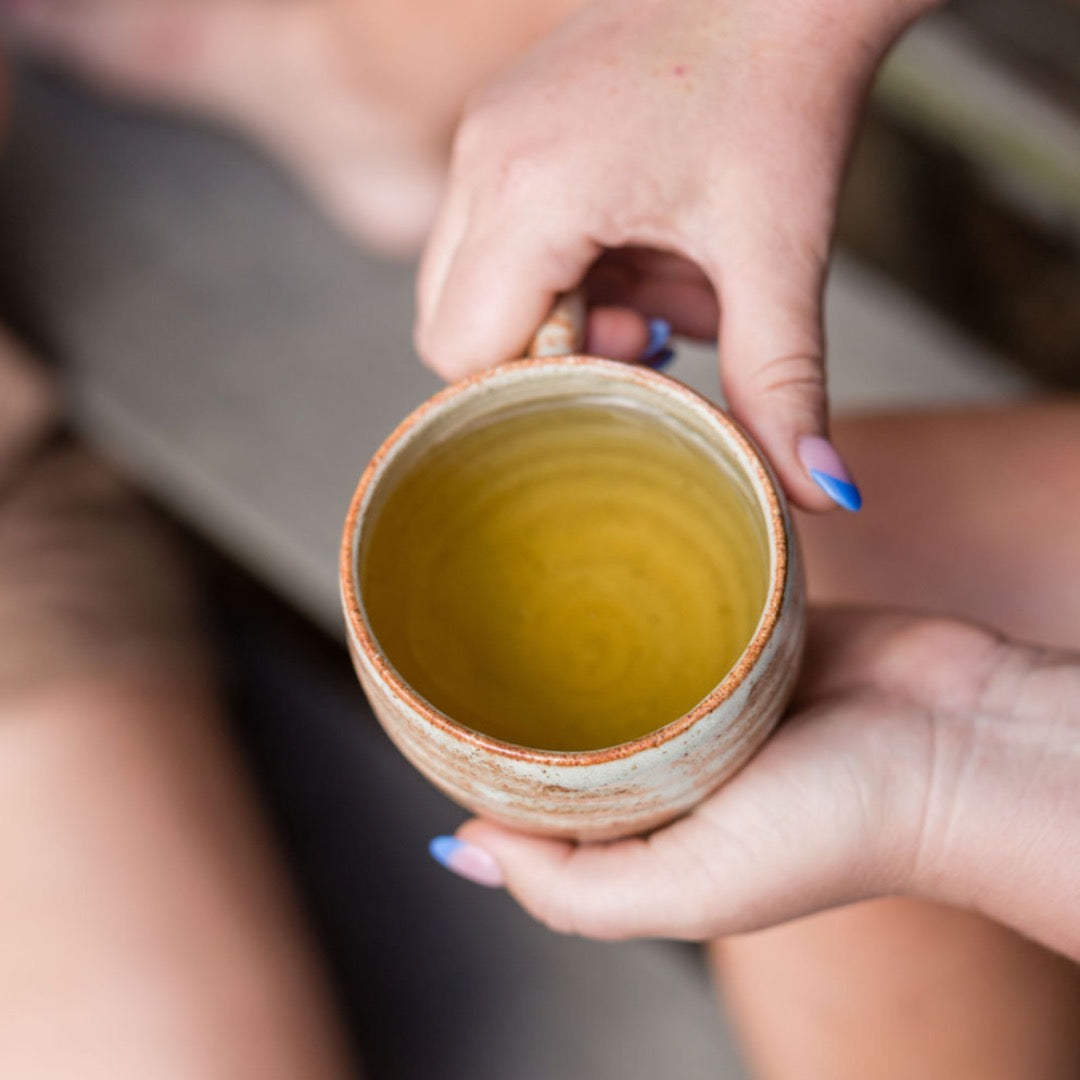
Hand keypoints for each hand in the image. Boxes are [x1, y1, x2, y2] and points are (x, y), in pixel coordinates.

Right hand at [416, 0, 931, 508]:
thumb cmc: (782, 84)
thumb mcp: (779, 251)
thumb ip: (784, 385)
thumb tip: (817, 495)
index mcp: (528, 191)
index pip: (462, 354)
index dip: (538, 388)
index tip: (626, 367)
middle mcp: (482, 158)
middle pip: (453, 325)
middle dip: (548, 354)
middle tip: (641, 329)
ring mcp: (485, 133)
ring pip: (477, 281)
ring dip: (562, 308)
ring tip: (656, 277)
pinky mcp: (506, 123)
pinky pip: (500, 231)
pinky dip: (565, 261)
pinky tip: (640, 237)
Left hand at [440, 609, 1079, 960]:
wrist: (962, 742)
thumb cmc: (840, 826)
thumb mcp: (692, 891)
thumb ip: (575, 890)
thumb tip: (459, 853)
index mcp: (647, 818)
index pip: (537, 788)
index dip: (478, 754)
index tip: (420, 701)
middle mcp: (671, 752)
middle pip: (569, 711)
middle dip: (514, 676)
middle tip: (449, 611)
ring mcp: (708, 682)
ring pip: (618, 645)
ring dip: (578, 618)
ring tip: (510, 561)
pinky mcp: (747, 624)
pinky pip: (679, 594)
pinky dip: (644, 579)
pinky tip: (599, 544)